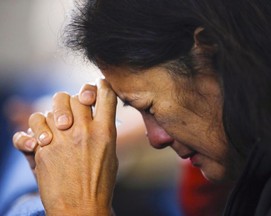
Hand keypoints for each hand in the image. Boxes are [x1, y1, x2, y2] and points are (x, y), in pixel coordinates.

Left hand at [14, 80, 117, 215]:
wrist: (81, 209)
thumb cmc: (100, 184)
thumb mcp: (111, 155)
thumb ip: (103, 132)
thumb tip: (95, 116)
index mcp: (105, 132)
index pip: (105, 94)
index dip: (101, 85)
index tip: (98, 86)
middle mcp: (84, 131)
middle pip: (76, 96)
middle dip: (76, 100)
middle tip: (75, 111)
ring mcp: (62, 139)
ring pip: (53, 107)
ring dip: (54, 114)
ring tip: (57, 128)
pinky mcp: (43, 149)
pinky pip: (34, 125)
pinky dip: (35, 129)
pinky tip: (41, 139)